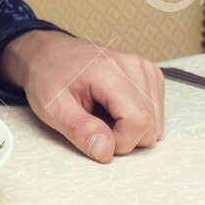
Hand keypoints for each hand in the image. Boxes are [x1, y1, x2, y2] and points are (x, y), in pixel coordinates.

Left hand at [0, 29, 164, 162]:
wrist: (49, 53)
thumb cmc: (48, 76)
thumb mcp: (51, 106)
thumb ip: (79, 129)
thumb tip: (105, 151)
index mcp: (109, 70)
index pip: (139, 120)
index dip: (119, 141)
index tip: (95, 136)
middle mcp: (133, 66)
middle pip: (150, 126)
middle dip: (124, 137)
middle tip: (95, 123)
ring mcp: (144, 70)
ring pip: (155, 124)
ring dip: (129, 129)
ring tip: (101, 113)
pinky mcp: (149, 76)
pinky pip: (155, 115)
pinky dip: (134, 120)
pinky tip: (112, 108)